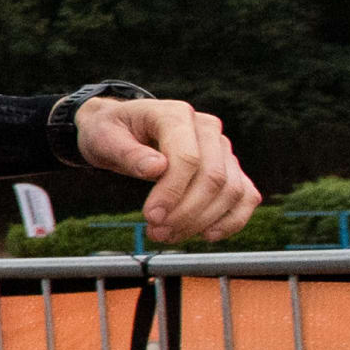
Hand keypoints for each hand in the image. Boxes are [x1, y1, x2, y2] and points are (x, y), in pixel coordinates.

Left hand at [74, 95, 258, 242]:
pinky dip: (231, 220)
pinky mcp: (229, 168)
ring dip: (203, 221)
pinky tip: (206, 235)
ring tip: (168, 234)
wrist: (120, 129)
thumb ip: (127, 152)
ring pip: (231, 190)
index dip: (172, 192)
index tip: (150, 216)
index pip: (188, 158)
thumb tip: (156, 168)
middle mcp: (206, 128)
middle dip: (187, 212)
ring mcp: (221, 148)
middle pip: (213, 177)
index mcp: (175, 114)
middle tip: (156, 232)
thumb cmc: (110, 131)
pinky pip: (245, 196)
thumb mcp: (104, 138)